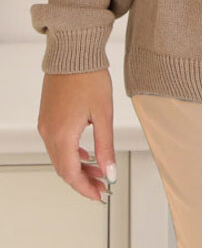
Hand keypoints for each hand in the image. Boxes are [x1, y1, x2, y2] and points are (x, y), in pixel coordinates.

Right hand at [37, 70, 116, 202]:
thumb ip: (105, 146)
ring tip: (99, 170)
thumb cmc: (89, 77)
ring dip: (78, 167)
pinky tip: (86, 153)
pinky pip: (57, 144)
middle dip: (83, 180)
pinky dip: (71, 153)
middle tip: (103, 185)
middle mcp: (49, 133)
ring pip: (60, 157)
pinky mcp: (48, 116)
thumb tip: (110, 172)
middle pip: (64, 168)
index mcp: (62, 135)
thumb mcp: (103, 114)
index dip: (86, 188)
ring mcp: (46, 124)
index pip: (71, 174)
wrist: (74, 51)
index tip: (100, 196)